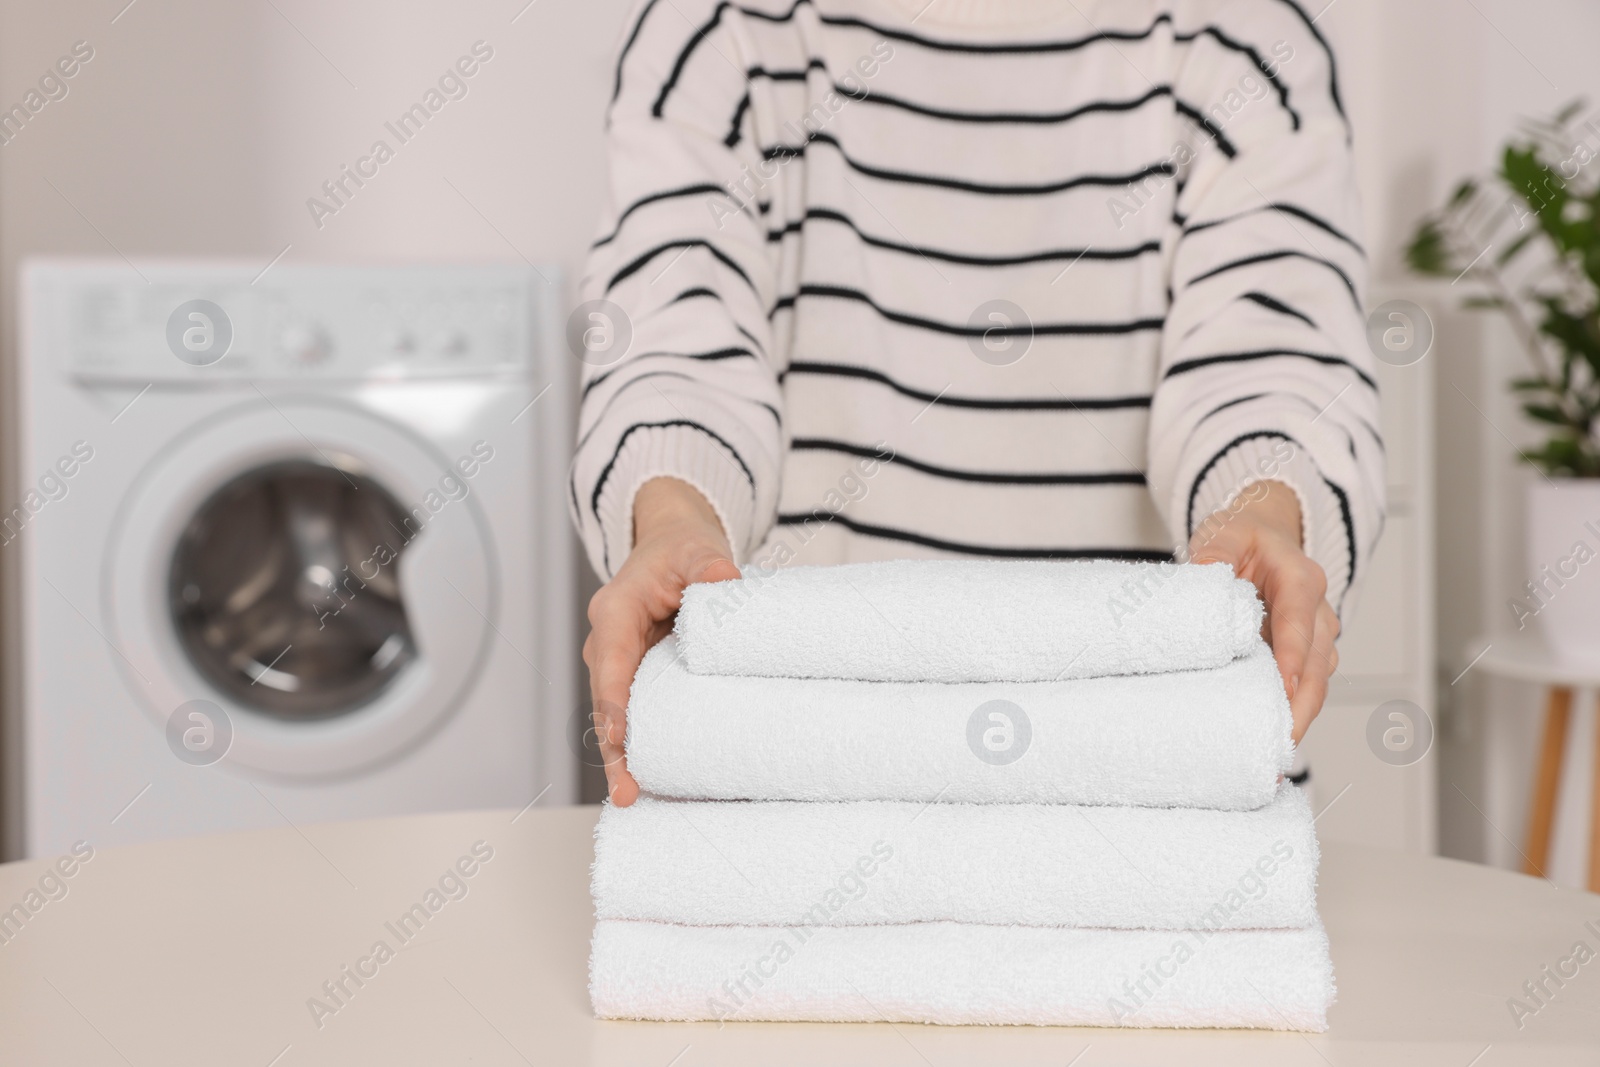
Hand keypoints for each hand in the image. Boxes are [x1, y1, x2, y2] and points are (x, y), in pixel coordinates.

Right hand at [583, 477, 739, 805]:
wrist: (672, 548)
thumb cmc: (679, 550)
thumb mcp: (695, 549)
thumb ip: (707, 565)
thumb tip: (727, 581)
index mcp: (615, 613)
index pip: (610, 661)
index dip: (612, 701)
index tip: (616, 735)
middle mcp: (608, 645)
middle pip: (606, 704)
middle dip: (614, 750)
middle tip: (628, 792)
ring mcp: (620, 667)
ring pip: (617, 719)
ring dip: (625, 758)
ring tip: (636, 801)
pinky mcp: (638, 681)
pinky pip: (636, 716)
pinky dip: (642, 747)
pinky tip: (656, 783)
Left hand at [1187, 481, 1337, 744]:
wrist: (1265, 536)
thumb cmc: (1245, 537)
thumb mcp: (1226, 531)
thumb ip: (1216, 552)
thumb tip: (1202, 575)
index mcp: (1302, 580)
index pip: (1299, 625)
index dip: (1292, 659)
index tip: (1283, 690)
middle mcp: (1317, 613)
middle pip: (1317, 666)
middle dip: (1301, 707)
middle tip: (1279, 745)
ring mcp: (1315, 638)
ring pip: (1315, 684)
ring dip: (1298, 719)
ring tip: (1272, 758)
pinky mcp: (1304, 656)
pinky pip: (1303, 688)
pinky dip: (1290, 714)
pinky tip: (1269, 745)